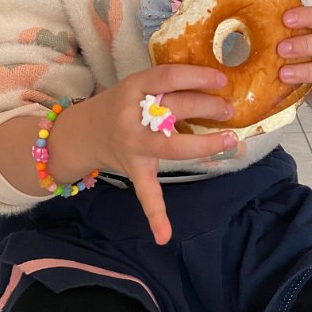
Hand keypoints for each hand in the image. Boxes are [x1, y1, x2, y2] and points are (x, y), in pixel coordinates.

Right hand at [89, 65, 238, 245]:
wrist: (81, 133)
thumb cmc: (121, 105)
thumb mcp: (137, 85)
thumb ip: (166, 84)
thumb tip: (215, 83)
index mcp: (133, 87)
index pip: (168, 76)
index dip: (197, 76)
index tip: (221, 79)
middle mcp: (132, 116)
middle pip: (175, 108)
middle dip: (207, 107)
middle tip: (228, 109)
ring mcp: (133, 146)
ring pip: (172, 146)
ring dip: (204, 144)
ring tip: (230, 139)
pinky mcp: (134, 170)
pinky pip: (146, 192)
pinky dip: (155, 214)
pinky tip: (164, 235)